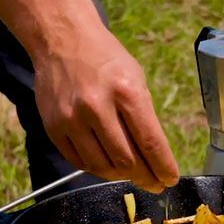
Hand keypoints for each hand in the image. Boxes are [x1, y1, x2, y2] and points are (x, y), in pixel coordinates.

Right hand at [32, 27, 179, 192]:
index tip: (170, 179)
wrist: (62, 39)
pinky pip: (79, 162)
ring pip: (102, 167)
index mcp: (126, 92)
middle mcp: (97, 106)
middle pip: (127, 161)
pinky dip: (97, 168)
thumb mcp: (136, 79)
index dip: (163, 168)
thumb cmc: (105, 59)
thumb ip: (145, 117)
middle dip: (145, 177)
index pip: (150, 143)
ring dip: (121, 176)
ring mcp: (72, 118)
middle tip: (154, 183)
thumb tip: (155, 156)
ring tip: (131, 174)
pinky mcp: (54, 127)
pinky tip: (107, 165)